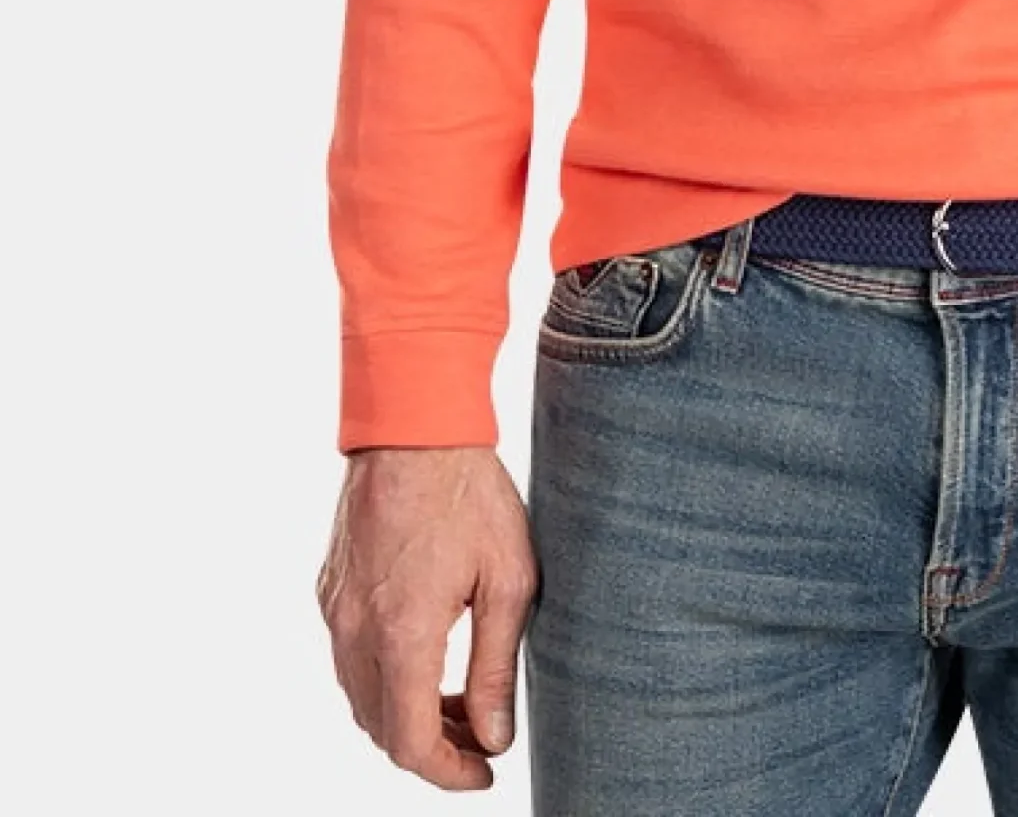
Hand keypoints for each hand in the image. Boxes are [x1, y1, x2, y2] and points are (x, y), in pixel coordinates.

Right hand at [316, 446, 537, 791]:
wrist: (414, 424)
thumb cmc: (469, 492)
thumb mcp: (506, 579)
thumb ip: (495, 666)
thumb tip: (494, 735)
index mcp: (401, 634)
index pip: (408, 744)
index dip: (448, 772)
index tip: (485, 771)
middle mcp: (355, 630)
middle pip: (381, 729)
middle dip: (431, 746)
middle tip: (481, 737)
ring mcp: (335, 609)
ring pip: (361, 698)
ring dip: (405, 715)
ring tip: (458, 702)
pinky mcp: (330, 589)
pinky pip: (350, 659)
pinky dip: (384, 678)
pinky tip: (426, 657)